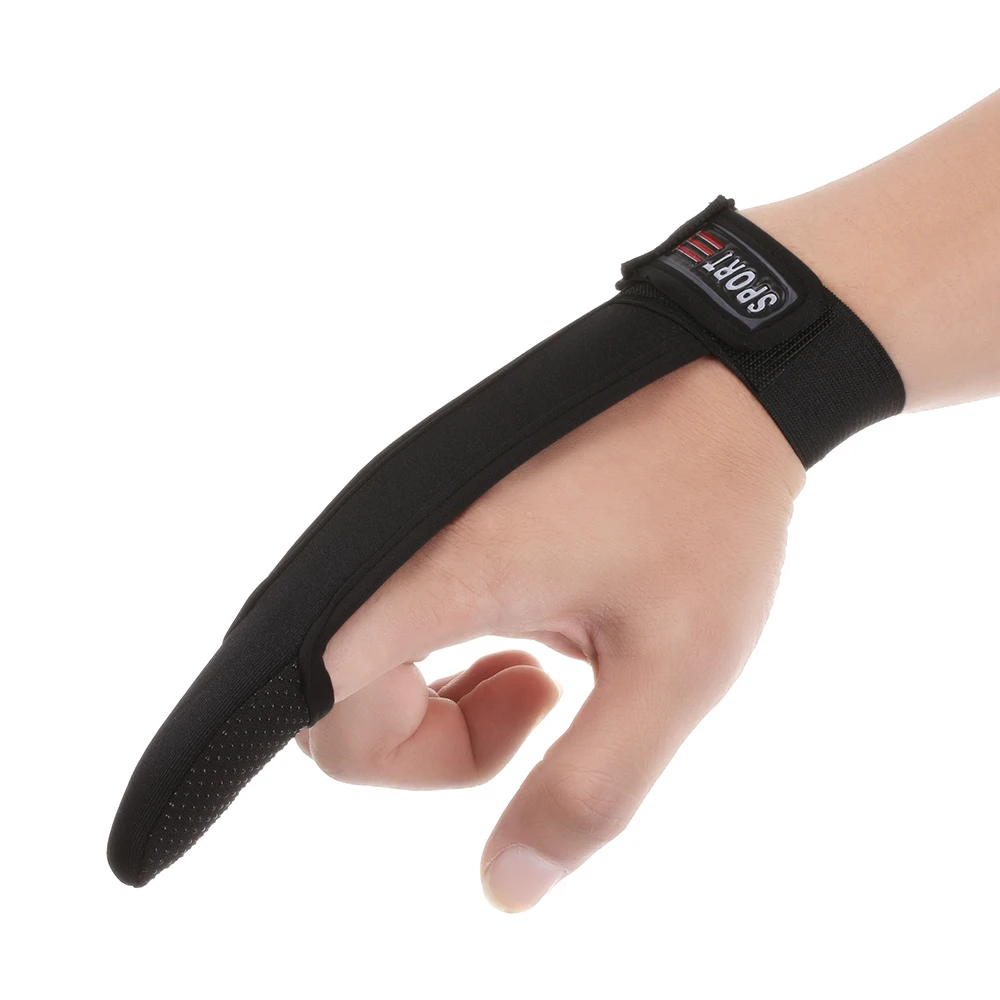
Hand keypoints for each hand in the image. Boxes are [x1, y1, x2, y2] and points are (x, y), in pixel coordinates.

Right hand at [297, 356, 804, 910]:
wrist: (725, 388)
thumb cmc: (705, 514)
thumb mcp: (672, 671)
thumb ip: (587, 792)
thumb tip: (506, 889)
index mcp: (441, 576)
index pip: (330, 718)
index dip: (416, 765)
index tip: (532, 721)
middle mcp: (402, 544)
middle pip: (332, 697)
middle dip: (427, 739)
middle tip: (541, 702)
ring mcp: (413, 521)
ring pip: (362, 658)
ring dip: (440, 696)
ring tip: (545, 666)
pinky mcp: (439, 514)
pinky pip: (396, 614)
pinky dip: (444, 652)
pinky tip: (529, 631)